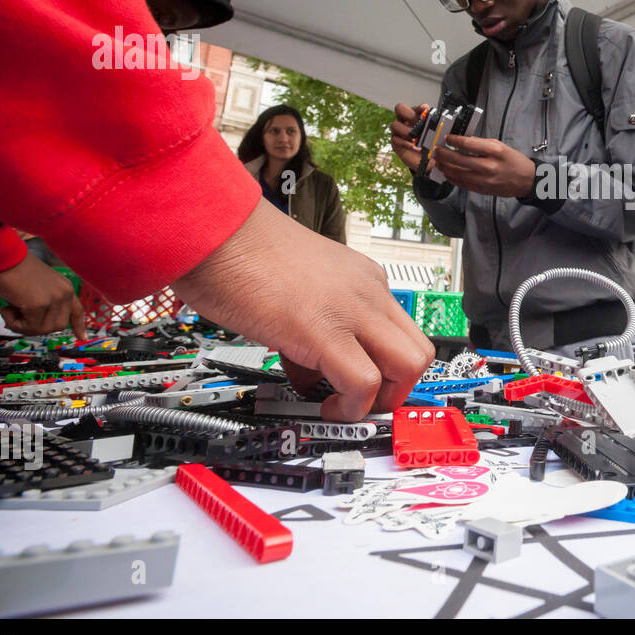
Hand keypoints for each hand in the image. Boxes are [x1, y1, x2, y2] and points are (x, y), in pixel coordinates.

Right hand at [0, 254, 85, 338]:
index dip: (78, 325)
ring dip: (22, 326)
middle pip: (57, 326)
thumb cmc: (11, 269)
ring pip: (42, 329)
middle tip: (17, 314)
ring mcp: (54, 298)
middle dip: (35, 327)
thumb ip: (44, 302)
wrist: (0, 256)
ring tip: (10, 308)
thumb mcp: (36, 286)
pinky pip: (28, 327)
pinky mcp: (39, 304)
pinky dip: (13, 322)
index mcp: (64, 287)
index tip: (82, 337)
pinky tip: (6, 307)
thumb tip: (40, 325)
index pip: (76, 310)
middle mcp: (64, 293)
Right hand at [172, 199, 434, 420]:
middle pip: (421, 351)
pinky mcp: (325, 331)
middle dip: (399, 389)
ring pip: (410, 366)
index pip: (402, 333)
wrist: (214, 228)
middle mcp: (368, 291)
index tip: (359, 384)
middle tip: (361, 401)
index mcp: (363, 279)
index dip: (386, 368)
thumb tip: (308, 369)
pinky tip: (323, 404)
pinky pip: (364, 382)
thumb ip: (310, 327)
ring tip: (344, 405)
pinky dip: (349, 407)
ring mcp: (353, 309)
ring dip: (382, 400)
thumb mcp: (295, 289)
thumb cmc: (239, 252)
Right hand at [390, 102, 429, 172]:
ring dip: (406, 131)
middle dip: (408, 114)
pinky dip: (405, 143)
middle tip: (416, 122)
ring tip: (415, 139)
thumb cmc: (429, 146)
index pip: (415, 107)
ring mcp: (399, 131)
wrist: (425, 161)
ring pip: (395, 124)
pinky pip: (395, 139)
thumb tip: (439, 126)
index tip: (425, 109)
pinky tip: (414, 147)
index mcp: (416, 116)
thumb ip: (436, 130)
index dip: (419, 107)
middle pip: (400, 109)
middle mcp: (405, 121)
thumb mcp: (435, 138)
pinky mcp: (395, 142)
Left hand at [431, 135, 535, 197]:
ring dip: (444, 166)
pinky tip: (446, 172)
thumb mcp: (500, 145)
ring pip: (457, 173)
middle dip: (444, 154)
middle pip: (459, 159)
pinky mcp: (481, 189)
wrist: (525, 180)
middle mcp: (488, 166)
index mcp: (494, 151)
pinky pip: (461, 183)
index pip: (468, 144)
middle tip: (436, 149)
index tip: (446, 137)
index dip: (454, 140)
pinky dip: (451, 177)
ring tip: (437, 160)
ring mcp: (484, 180)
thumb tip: (461, 141)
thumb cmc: (513, 160)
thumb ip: (480, 143)